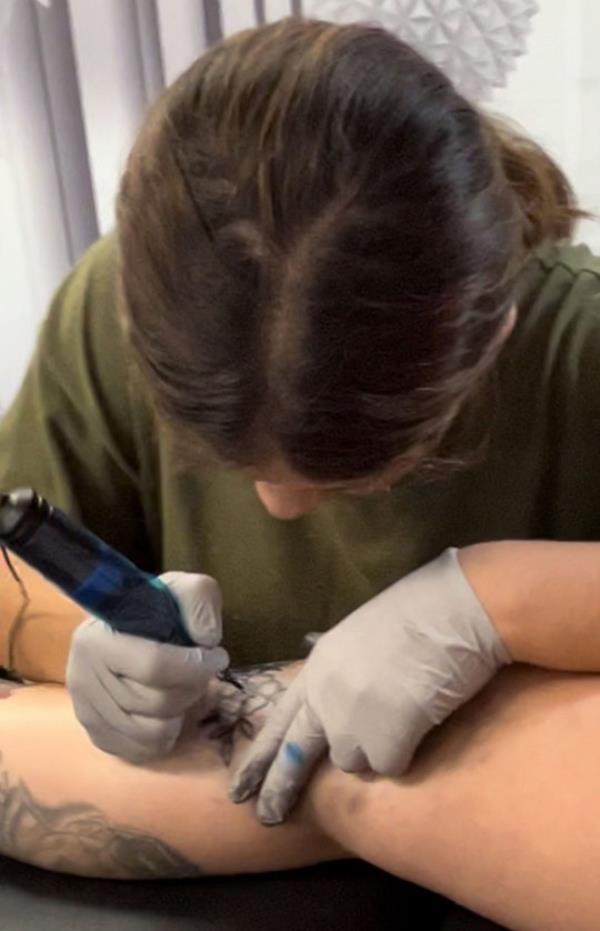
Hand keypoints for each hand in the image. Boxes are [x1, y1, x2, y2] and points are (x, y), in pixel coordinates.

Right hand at [66, 571, 228, 762]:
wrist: (120, 630)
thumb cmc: (152, 609)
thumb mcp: (179, 588)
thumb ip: (198, 600)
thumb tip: (206, 639)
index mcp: (97, 639)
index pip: (154, 666)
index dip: (195, 667)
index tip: (217, 657)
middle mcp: (83, 678)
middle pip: (157, 703)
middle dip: (191, 689)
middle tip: (198, 674)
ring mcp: (86, 711)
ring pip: (152, 733)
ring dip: (179, 714)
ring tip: (181, 691)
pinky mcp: (95, 735)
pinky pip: (141, 751)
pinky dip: (163, 737)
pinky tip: (167, 712)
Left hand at [229, 548, 510, 823]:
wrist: (450, 612)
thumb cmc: (416, 614)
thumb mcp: (359, 638)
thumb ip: (341, 673)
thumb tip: (340, 693)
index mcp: (317, 668)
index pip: (279, 719)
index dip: (262, 754)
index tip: (241, 784)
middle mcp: (324, 698)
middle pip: (296, 755)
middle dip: (279, 788)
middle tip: (265, 817)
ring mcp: (351, 723)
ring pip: (355, 762)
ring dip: (374, 751)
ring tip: (404, 713)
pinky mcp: (384, 743)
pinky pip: (392, 766)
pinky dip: (408, 751)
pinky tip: (422, 718)